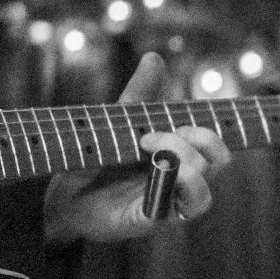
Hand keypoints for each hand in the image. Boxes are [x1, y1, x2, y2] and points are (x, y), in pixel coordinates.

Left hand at [41, 53, 231, 244]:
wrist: (60, 191)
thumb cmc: (97, 158)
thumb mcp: (120, 121)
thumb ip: (141, 93)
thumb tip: (154, 57)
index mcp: (181, 160)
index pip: (218, 151)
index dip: (211, 135)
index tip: (182, 122)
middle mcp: (180, 184)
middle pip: (218, 164)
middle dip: (195, 141)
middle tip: (150, 136)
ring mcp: (166, 205)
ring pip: (203, 195)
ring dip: (184, 166)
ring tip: (150, 152)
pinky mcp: (145, 222)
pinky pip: (170, 212)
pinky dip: (165, 188)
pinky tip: (148, 172)